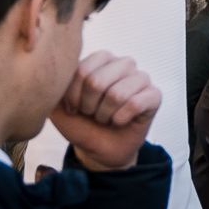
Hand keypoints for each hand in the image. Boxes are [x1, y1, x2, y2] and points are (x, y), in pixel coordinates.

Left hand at [52, 50, 160, 171]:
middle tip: (91, 114)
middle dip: (88, 107)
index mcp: (100, 59)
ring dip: (104, 115)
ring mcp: (141, 78)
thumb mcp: (59, 106)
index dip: (73, 96)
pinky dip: (120, 119)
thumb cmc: (80, 124)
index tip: (73, 108)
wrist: (99, 150)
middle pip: (97, 81)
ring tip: (105, 118)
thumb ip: (55, 87)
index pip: (82, 70)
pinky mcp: (154, 95)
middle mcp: (123, 63)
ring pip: (117, 93)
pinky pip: (136, 103)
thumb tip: (53, 71)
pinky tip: (119, 121)